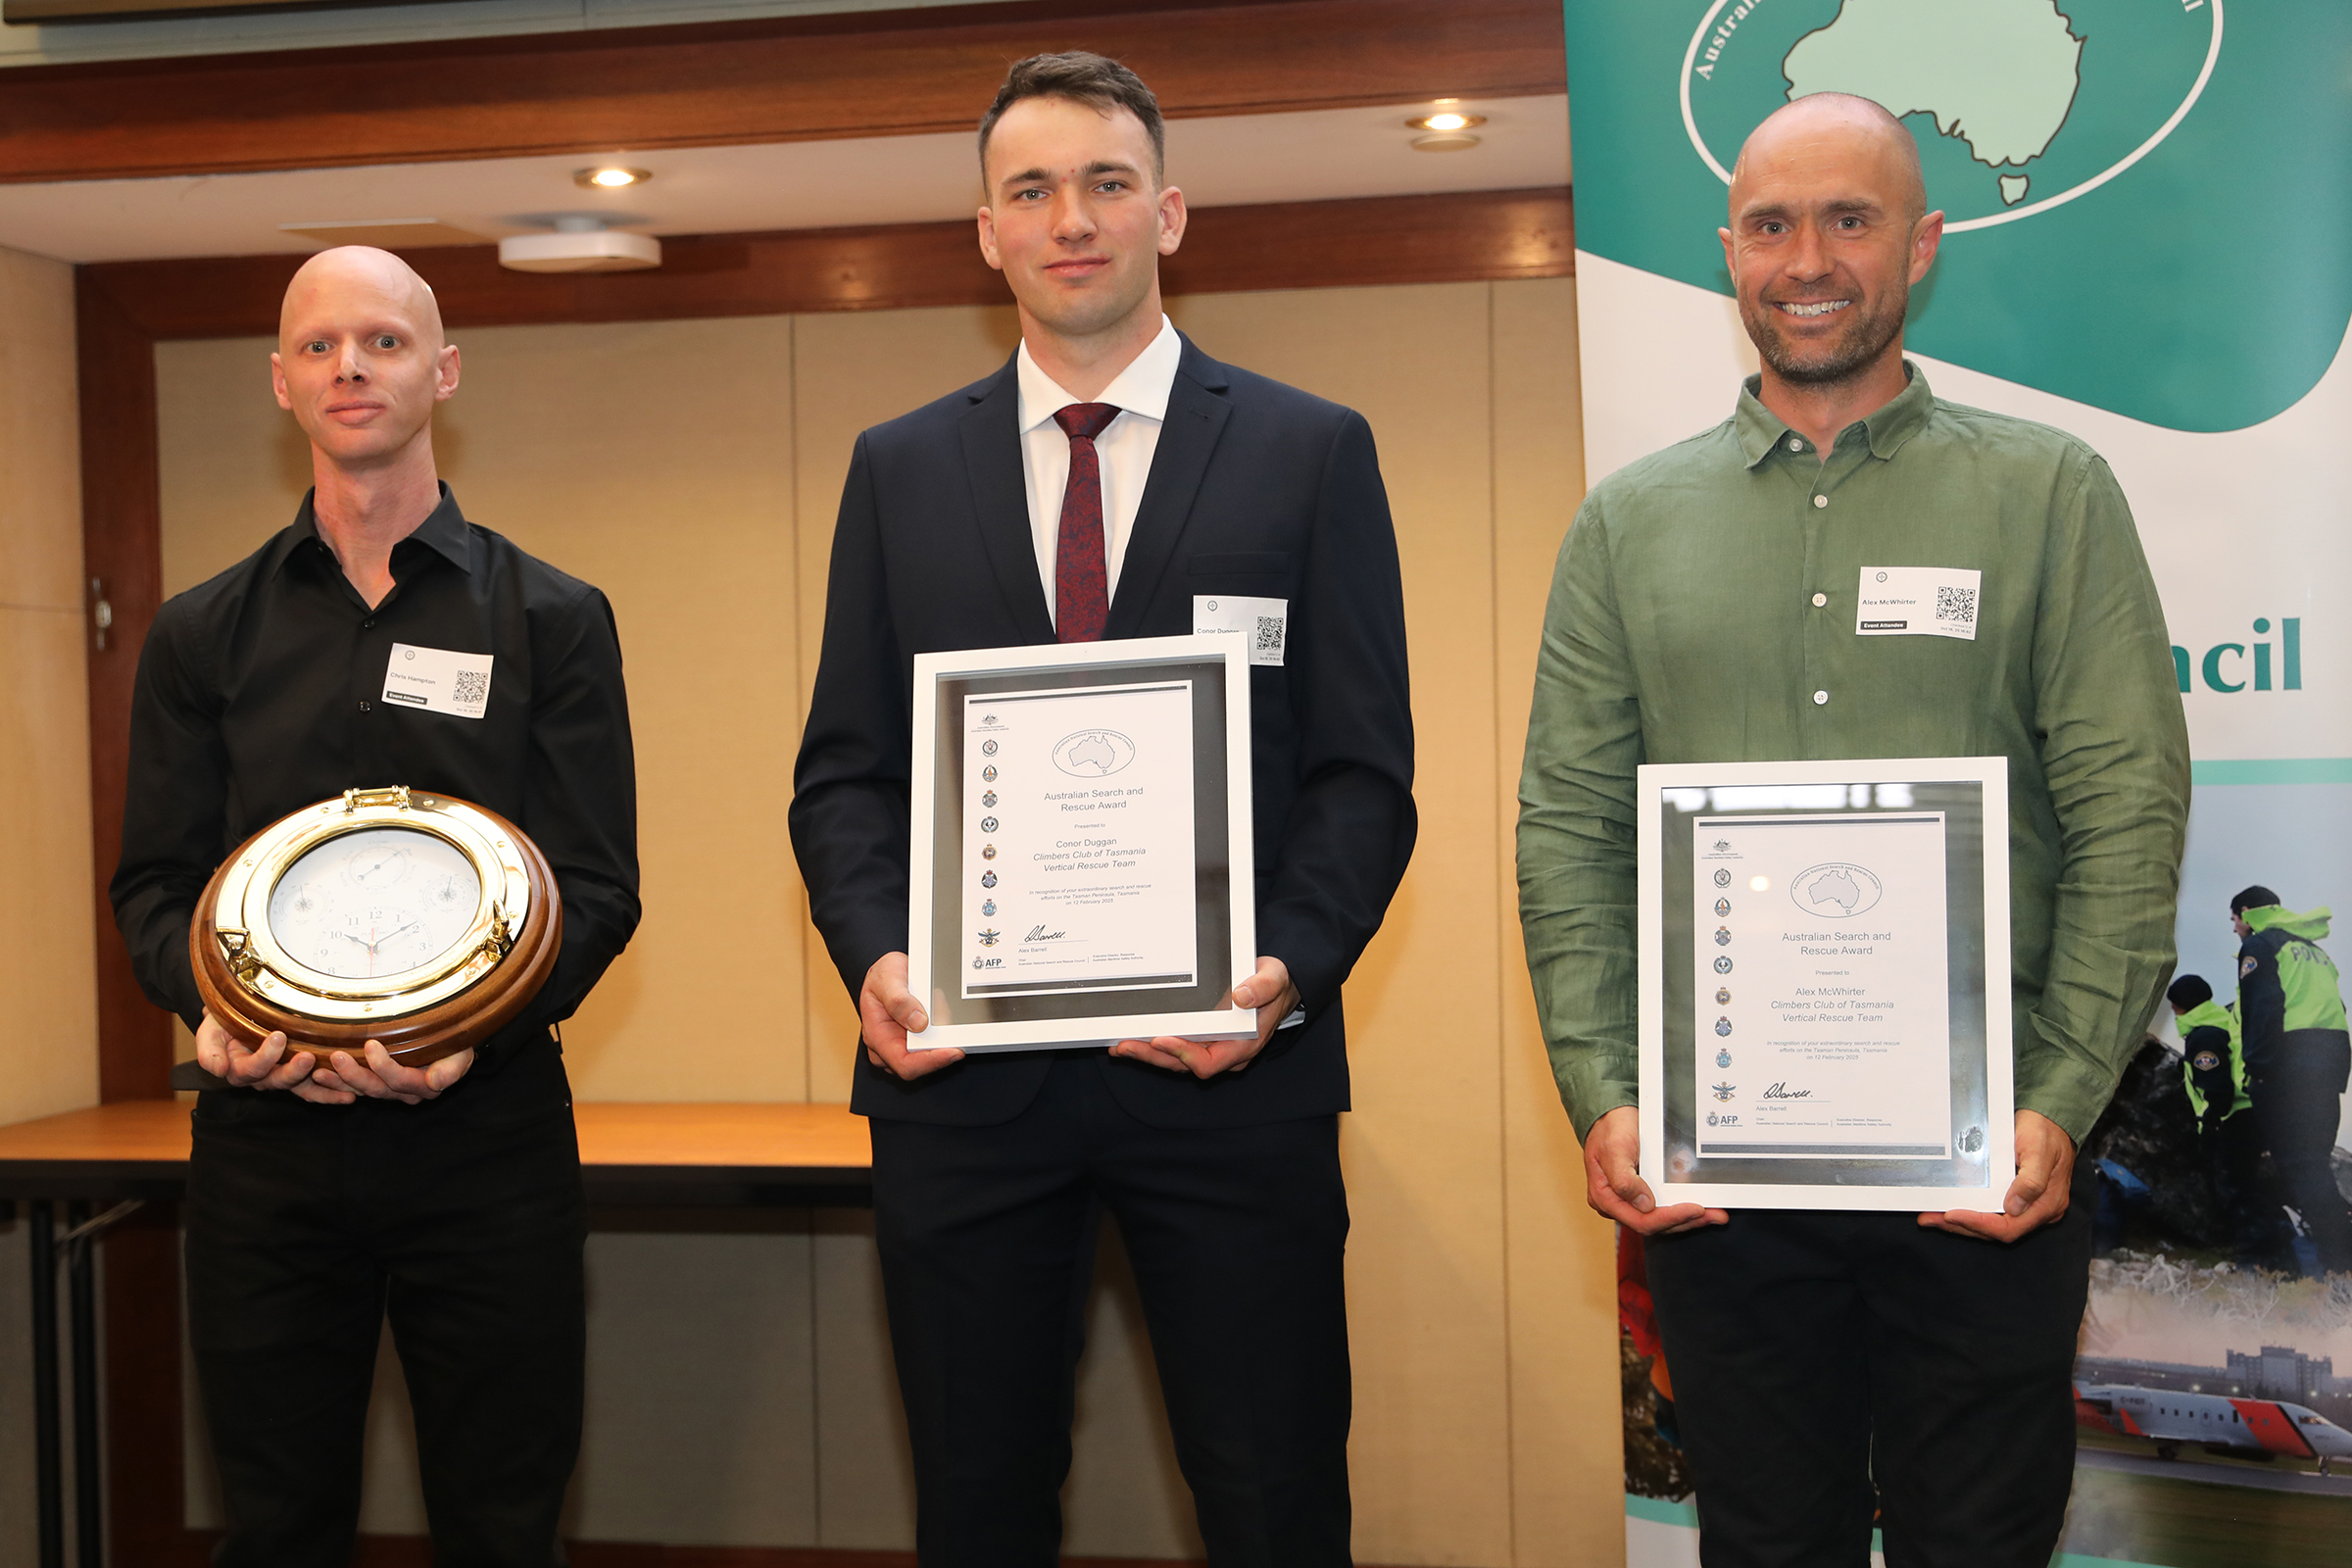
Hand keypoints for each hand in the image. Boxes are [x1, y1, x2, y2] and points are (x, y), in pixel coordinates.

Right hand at [195, 1010, 349, 1103]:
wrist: (236, 1015)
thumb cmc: (222, 1021)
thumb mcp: (209, 1031)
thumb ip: (210, 1050)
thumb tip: (218, 1070)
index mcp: (239, 1069)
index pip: (252, 1069)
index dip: (265, 1056)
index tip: (278, 1036)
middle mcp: (262, 1077)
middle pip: (279, 1080)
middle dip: (294, 1071)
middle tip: (308, 1056)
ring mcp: (282, 1076)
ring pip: (301, 1088)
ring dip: (322, 1088)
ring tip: (340, 1084)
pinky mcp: (301, 1074)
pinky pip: (315, 1088)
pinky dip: (331, 1092)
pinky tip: (349, 1095)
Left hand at [310, 1041, 474, 1104]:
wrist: (452, 1043)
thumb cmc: (457, 1044)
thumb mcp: (462, 1053)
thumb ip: (452, 1069)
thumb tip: (436, 1082)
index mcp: (425, 1086)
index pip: (401, 1080)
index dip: (384, 1067)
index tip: (371, 1045)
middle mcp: (405, 1093)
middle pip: (377, 1088)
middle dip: (355, 1074)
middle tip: (337, 1056)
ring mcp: (388, 1090)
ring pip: (362, 1090)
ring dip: (339, 1081)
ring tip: (319, 1069)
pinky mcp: (375, 1083)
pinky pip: (353, 1088)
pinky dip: (335, 1083)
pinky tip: (318, 1074)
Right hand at [859, 952, 963, 1080]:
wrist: (888, 971)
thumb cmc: (882, 976)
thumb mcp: (886, 979)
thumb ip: (899, 1000)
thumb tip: (918, 1023)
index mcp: (877, 1037)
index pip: (904, 1064)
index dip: (930, 1062)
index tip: (953, 1051)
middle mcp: (889, 1047)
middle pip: (923, 1063)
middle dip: (941, 1044)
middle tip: (949, 1016)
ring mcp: (903, 1045)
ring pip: (932, 1054)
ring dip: (944, 1036)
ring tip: (942, 1006)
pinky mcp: (917, 1041)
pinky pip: (936, 1044)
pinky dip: (944, 1032)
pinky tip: (944, 1014)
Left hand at [1111, 956, 1297, 1079]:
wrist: (1277, 988)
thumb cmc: (1275, 985)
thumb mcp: (1275, 978)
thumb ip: (1263, 987)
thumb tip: (1242, 997)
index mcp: (1243, 1044)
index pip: (1209, 1061)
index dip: (1183, 1054)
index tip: (1161, 1039)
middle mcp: (1225, 1052)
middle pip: (1183, 1065)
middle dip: (1153, 1056)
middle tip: (1125, 1045)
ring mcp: (1212, 1047)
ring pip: (1175, 1060)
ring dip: (1148, 1054)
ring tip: (1120, 1045)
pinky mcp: (1201, 1039)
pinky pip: (1175, 1047)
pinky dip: (1153, 1045)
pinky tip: (1132, 1037)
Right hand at [1581, 1105, 1727, 1235]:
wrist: (1610, 1115)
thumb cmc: (1610, 1129)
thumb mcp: (1614, 1149)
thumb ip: (1624, 1180)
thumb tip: (1645, 1205)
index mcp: (1606, 1199)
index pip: (1641, 1220)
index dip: (1670, 1218)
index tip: (1695, 1209)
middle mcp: (1618, 1204)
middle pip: (1656, 1224)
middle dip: (1687, 1221)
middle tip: (1715, 1214)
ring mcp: (1631, 1199)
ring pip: (1663, 1218)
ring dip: (1689, 1218)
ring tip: (1715, 1213)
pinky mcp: (1643, 1192)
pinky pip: (1664, 1206)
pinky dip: (1683, 1206)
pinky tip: (1702, 1203)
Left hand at [1919, 1109, 2075, 1241]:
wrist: (2051, 1119)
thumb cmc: (2046, 1132)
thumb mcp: (2039, 1150)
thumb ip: (2031, 1180)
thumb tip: (2014, 1207)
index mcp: (2046, 1205)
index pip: (2009, 1228)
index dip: (1979, 1224)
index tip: (1952, 1215)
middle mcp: (2036, 1210)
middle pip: (1995, 1230)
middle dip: (1961, 1226)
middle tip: (1930, 1219)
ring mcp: (2025, 1205)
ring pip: (1990, 1223)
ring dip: (1961, 1223)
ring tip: (1931, 1217)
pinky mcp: (2014, 1197)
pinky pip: (1990, 1211)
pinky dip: (1969, 1211)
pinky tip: (1948, 1208)